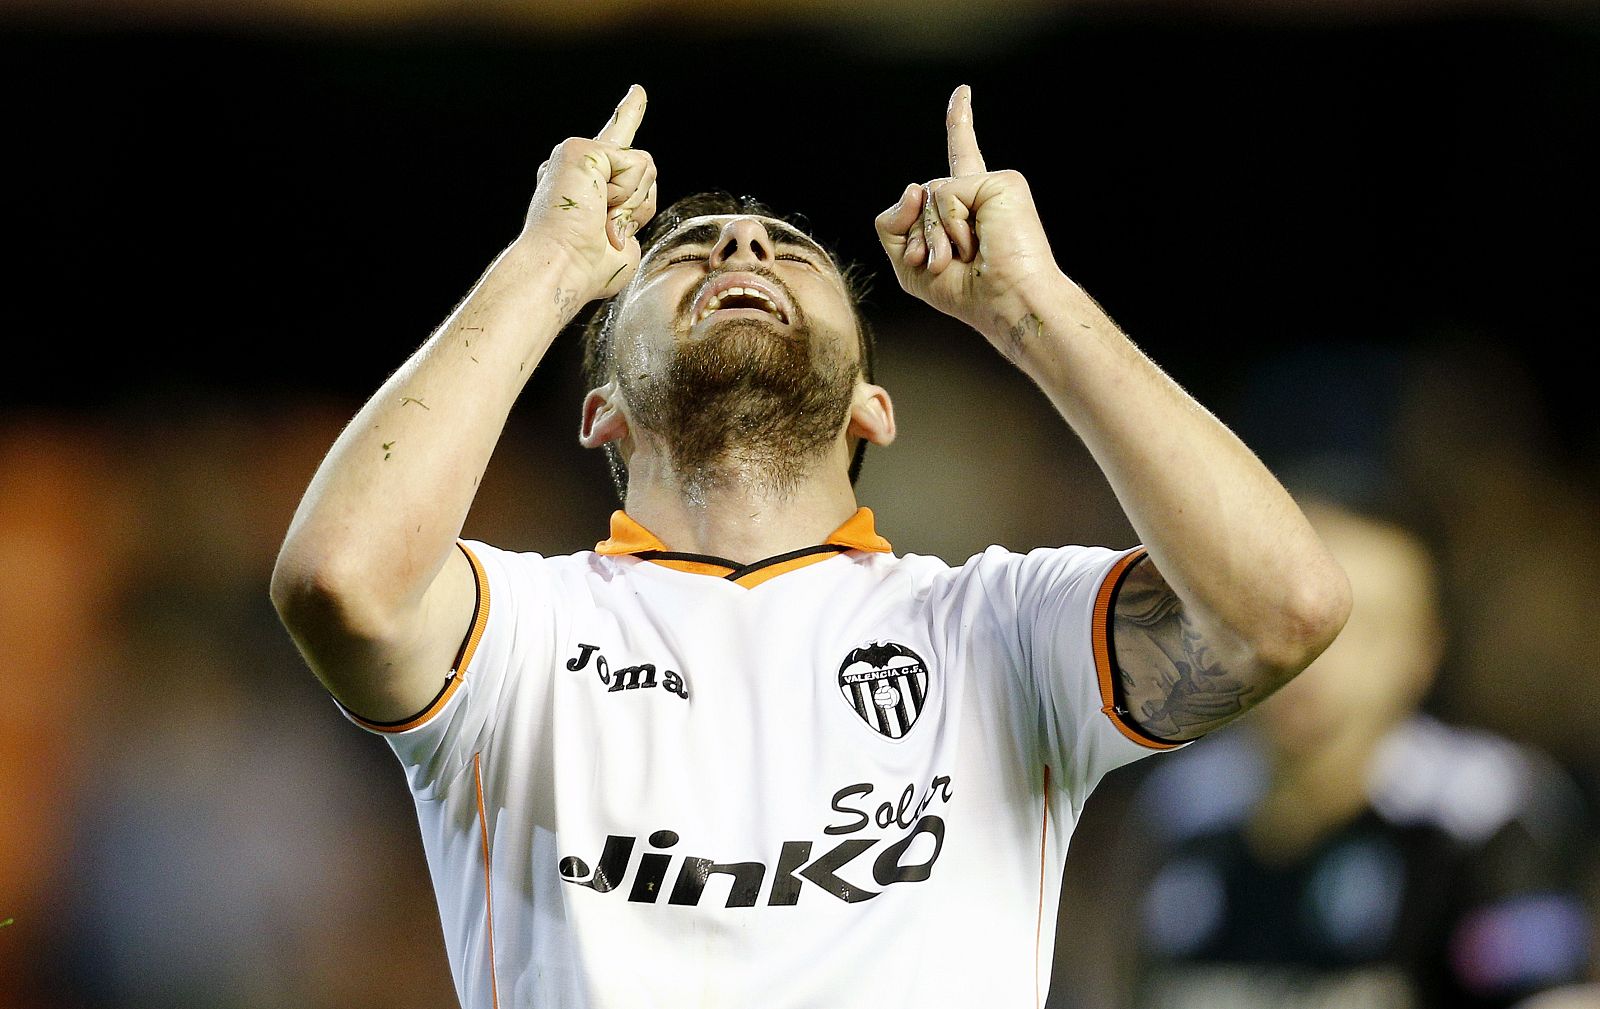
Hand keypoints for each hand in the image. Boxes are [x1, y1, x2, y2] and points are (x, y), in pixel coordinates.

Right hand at [520, 84, 658, 306]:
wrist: (562, 268)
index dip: (629, 114)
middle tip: (601, 231)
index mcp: (585, 185)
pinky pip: (636, 166)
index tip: (638, 93)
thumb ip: (630, 222)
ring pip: (644, 168)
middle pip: (643, 172)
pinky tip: (597, 206)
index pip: (615, 144)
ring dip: (631, 205)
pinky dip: (626, 195)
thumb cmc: (585, 270)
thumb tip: (626, 222)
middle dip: (638, 209)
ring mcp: (578, 153)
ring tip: (598, 220)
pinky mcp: (582, 149)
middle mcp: (578, 164)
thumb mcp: (620, 246)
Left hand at [875, 86, 1062, 346]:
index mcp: (966, 207)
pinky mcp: (1001, 183)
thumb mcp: (907, 265)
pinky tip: (975, 243)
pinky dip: (949, 225)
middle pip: (916, 197)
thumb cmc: (963, 292)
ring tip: (964, 256)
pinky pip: (945, 194)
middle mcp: (980, 190)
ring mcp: (991, 184)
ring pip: (926, 194)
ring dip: (932, 236)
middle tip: (946, 265)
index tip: (963, 93)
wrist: (1005, 301)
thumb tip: (914, 186)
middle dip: (916, 237)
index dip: (960, 124)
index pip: (958, 158)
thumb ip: (892, 225)